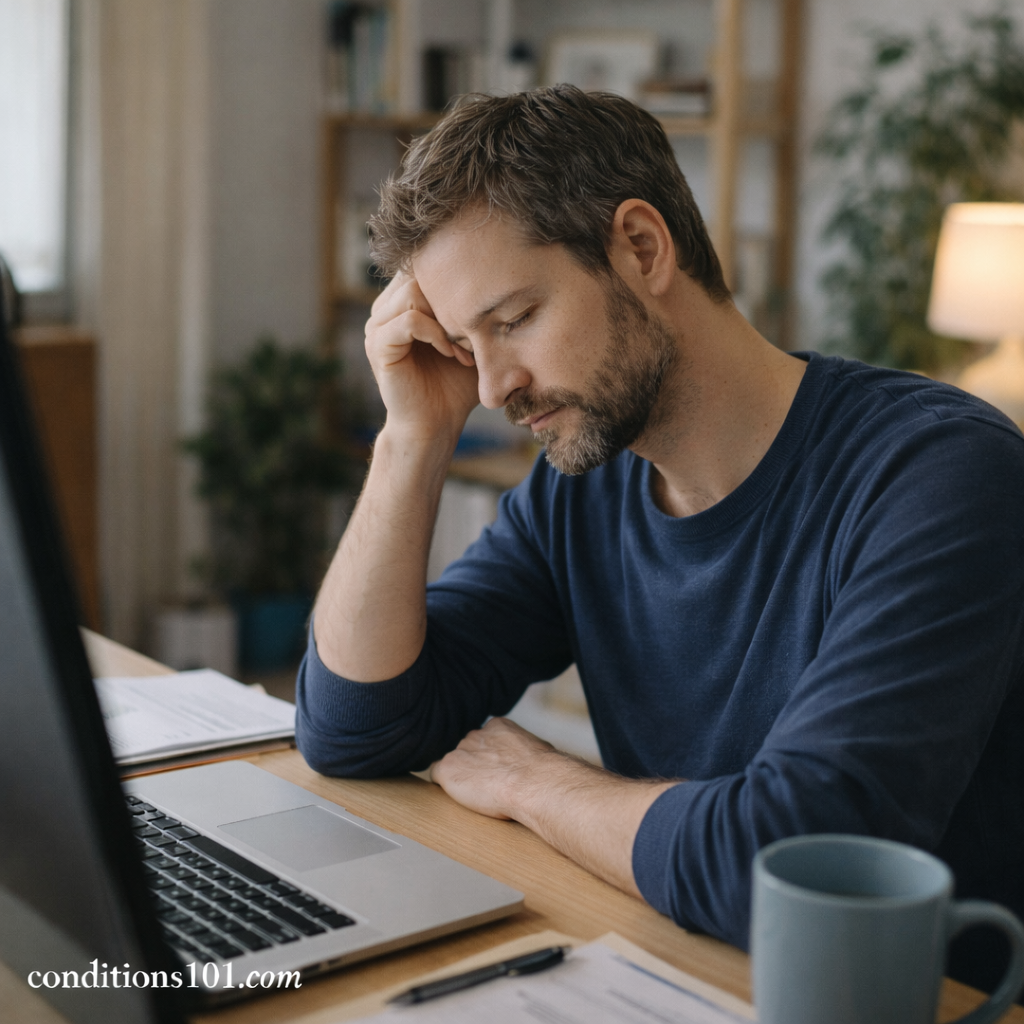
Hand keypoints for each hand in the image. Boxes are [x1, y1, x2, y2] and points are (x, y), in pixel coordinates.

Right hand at [365, 272, 479, 439]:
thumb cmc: (456, 384)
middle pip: (420, 273)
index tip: (479, 319)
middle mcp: (385, 309)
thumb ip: (476, 307)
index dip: (457, 286)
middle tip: (472, 335)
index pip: (427, 265)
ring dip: (446, 319)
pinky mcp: (378, 345)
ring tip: (463, 348)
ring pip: (414, 293)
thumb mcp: (473, 338)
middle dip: (453, 301)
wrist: (436, 424)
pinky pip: (409, 321)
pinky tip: (451, 353)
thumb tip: (508, 275)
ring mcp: (378, 326)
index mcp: (402, 301)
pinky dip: (436, 335)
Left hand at [430, 718, 561, 820]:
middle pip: (467, 751)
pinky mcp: (447, 768)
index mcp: (498, 726)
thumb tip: (528, 759)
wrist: (534, 782)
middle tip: (490, 785)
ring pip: (453, 764)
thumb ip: (523, 749)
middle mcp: (476, 734)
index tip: (497, 771)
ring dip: (462, 777)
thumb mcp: (537, 749)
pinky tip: (460, 795)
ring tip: (481, 794)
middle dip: (475, 767)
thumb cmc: (542, 771)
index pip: (485, 741)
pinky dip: (445, 786)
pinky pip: (437, 775)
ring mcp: (460, 750)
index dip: (489, 759)